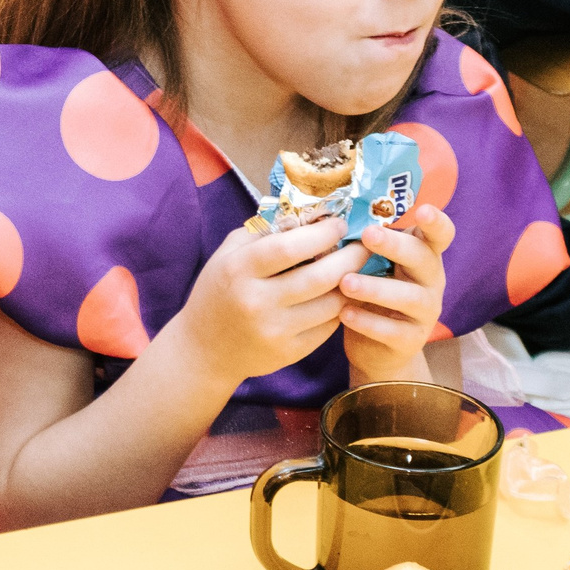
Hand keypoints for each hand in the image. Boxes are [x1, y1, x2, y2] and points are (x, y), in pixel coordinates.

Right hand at [171, 216, 359, 389]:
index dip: (321, 234)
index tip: (340, 225)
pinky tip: (341, 295)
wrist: (205, 349)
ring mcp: (275, 331)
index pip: (289, 247)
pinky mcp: (289, 353)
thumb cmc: (218, 293)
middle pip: (319, 277)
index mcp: (239, 271)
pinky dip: (340, 308)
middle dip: (350, 257)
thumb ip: (262, 234)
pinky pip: (328, 327)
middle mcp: (257, 302)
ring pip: (331, 304)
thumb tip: (307, 216)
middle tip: (364, 245)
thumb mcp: (228, 255)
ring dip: (351, 284)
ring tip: (357, 269)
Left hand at [340, 202, 453, 384]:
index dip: (436, 222)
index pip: (440, 235)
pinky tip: (344, 313)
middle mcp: (431, 280)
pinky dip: (367, 321)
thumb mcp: (371, 265)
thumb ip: (363, 244)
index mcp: (423, 255)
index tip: (423, 210)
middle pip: (423, 258)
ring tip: (345, 282)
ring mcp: (426, 312)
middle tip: (368, 235)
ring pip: (409, 297)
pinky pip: (393, 331)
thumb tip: (330, 218)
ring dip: (376, 287)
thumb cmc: (370, 292)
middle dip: (395, 245)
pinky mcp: (412, 340)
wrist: (374, 348)